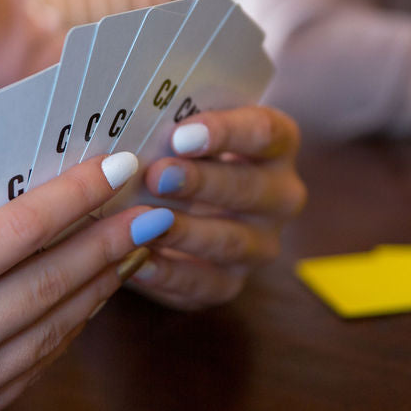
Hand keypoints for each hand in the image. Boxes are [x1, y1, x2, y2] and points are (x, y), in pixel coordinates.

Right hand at [0, 153, 170, 410]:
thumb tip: (21, 199)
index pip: (20, 231)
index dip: (78, 194)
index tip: (117, 165)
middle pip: (51, 281)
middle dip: (109, 238)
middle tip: (149, 204)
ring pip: (53, 328)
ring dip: (100, 283)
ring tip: (132, 246)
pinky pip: (33, 364)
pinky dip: (67, 325)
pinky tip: (89, 295)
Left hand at [129, 106, 304, 309]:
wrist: (175, 201)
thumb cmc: (176, 150)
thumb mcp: (182, 130)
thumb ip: (169, 125)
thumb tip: (131, 128)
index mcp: (276, 144)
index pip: (265, 132)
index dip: (226, 132)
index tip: (181, 134)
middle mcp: (280, 195)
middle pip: (249, 187)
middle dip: (200, 182)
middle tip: (156, 175)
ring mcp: (261, 243)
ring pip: (232, 241)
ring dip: (185, 231)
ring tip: (144, 222)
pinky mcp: (232, 281)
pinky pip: (206, 285)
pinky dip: (170, 275)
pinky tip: (138, 260)